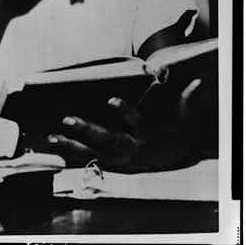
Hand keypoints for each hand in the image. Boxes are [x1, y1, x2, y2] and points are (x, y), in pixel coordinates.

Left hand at [46, 80, 203, 172]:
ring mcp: (120, 159)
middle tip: (66, 118)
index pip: (136, 122)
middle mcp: (132, 149)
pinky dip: (72, 155)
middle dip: (86, 130)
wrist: (174, 159)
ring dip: (71, 145)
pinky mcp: (112, 164)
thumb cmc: (174, 132)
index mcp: (148, 135)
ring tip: (52, 136)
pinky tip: (55, 148)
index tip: (110, 99)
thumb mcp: (181, 117)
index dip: (124, 111)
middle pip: (107, 139)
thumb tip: (193, 81)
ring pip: (93, 152)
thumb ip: (183, 100)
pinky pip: (89, 161)